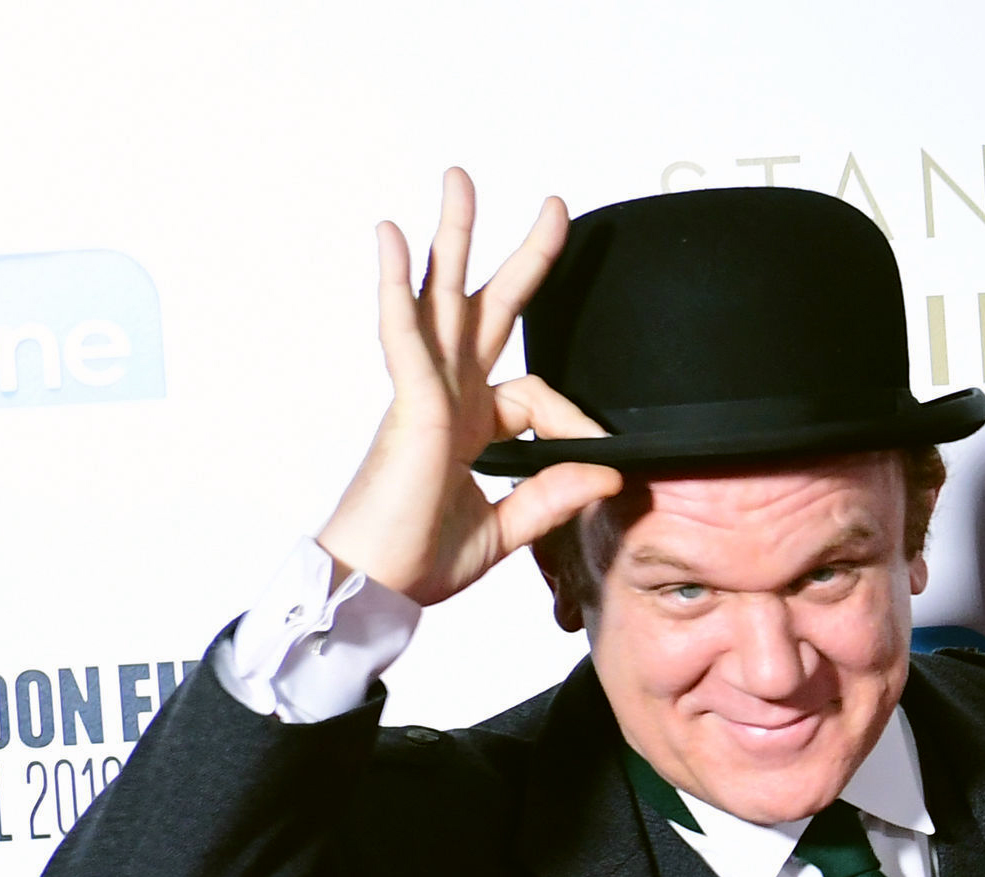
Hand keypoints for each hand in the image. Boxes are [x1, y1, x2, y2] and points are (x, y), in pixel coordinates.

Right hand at [316, 169, 622, 605]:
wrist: (378, 589)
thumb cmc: (420, 560)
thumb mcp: (505, 530)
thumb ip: (551, 497)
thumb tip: (606, 473)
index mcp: (468, 425)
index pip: (536, 397)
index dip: (575, 420)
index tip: (603, 456)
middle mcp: (446, 398)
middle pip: (483, 308)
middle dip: (515, 255)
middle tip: (554, 205)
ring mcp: (424, 395)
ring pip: (439, 298)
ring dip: (450, 237)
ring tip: (460, 181)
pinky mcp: (408, 406)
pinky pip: (403, 334)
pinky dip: (396, 284)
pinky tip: (391, 236)